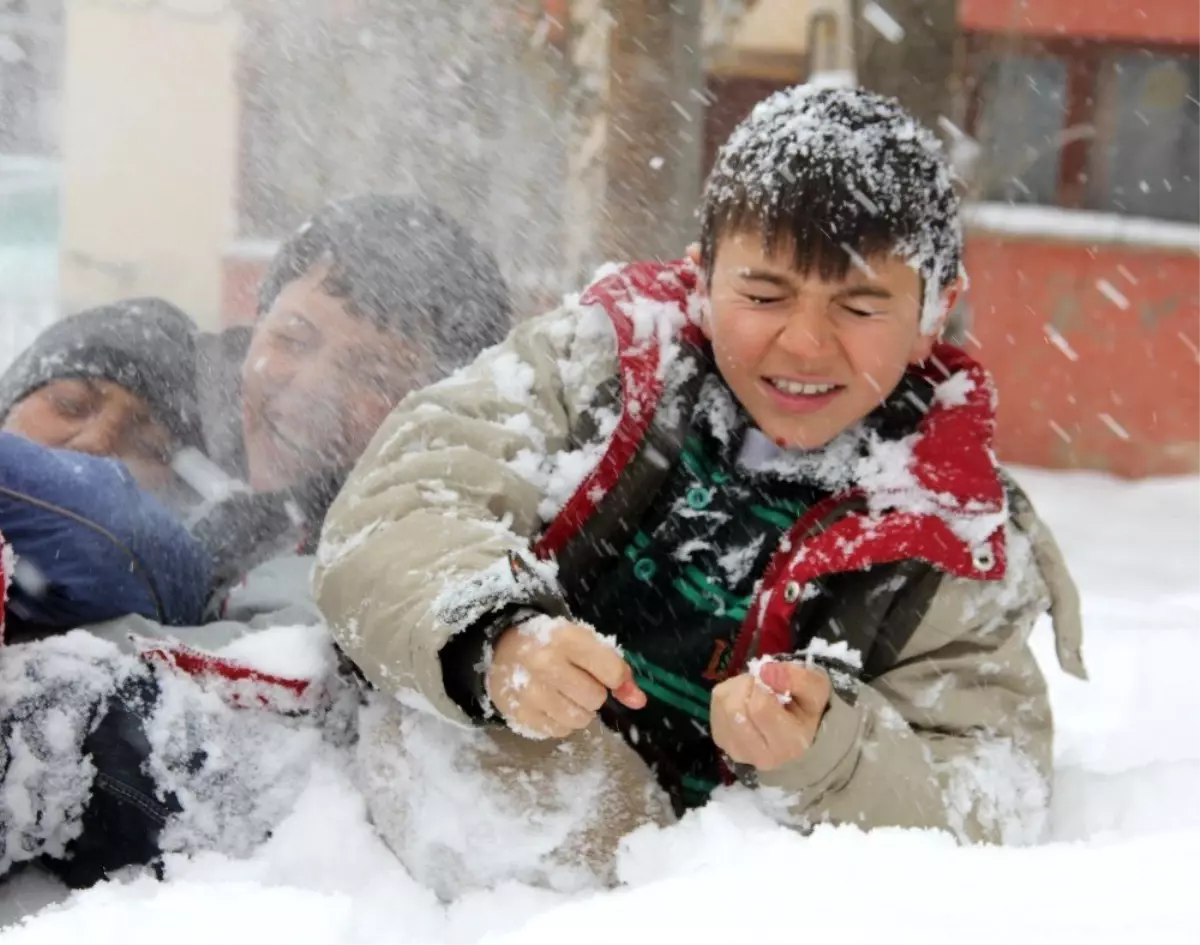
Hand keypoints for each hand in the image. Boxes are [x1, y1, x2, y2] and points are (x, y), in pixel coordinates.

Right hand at [487, 617, 645, 738]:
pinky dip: (561, 721)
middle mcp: (545, 664)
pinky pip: (559, 731)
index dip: (615, 677)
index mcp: (564, 638)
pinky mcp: (519, 715)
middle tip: (576, 680)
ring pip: (580, 719)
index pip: (611, 671)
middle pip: (595, 698)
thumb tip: (639, 701)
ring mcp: (529, 692)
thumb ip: (615, 668)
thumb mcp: (583, 642)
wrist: (500, 648)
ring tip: (564, 693)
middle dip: (593, 692)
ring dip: (579, 710)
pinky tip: (550, 703)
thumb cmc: (551, 643)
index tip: (604, 673)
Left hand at [710, 661, 831, 770]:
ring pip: (723, 704)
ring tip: (755, 692)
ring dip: (738, 688)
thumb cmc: (807, 706)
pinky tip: (745, 700)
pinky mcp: (721, 739)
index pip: (760, 708)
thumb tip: (766, 671)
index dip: (764, 685)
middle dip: (749, 686)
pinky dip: (729, 693)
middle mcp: (761, 756)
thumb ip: (797, 678)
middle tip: (763, 686)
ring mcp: (736, 750)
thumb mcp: (816, 687)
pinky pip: (716, 704)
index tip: (774, 681)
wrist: (796, 728)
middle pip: (736, 709)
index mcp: (789, 744)